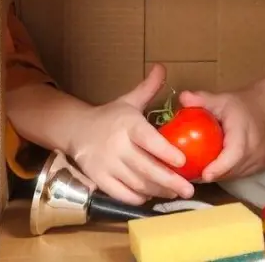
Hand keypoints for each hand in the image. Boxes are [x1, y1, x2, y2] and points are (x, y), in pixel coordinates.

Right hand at [69, 64, 194, 204]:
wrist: (76, 130)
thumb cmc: (110, 116)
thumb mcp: (129, 100)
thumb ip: (149, 87)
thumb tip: (163, 67)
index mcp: (128, 124)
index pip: (148, 140)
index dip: (165, 151)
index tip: (183, 161)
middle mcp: (117, 146)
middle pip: (146, 168)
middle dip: (169, 181)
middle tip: (188, 189)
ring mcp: (107, 165)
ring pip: (137, 184)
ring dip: (158, 191)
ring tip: (176, 193)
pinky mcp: (99, 180)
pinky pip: (123, 195)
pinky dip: (139, 198)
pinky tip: (152, 196)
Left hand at [178, 85, 264, 181]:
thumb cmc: (241, 104)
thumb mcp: (221, 99)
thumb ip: (201, 99)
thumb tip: (182, 98)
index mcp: (243, 130)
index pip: (235, 153)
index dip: (220, 166)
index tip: (205, 175)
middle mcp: (255, 148)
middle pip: (233, 168)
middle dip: (212, 173)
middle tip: (190, 174)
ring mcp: (261, 159)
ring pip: (236, 174)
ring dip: (218, 175)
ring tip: (197, 173)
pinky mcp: (262, 166)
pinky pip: (241, 174)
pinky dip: (227, 173)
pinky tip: (213, 169)